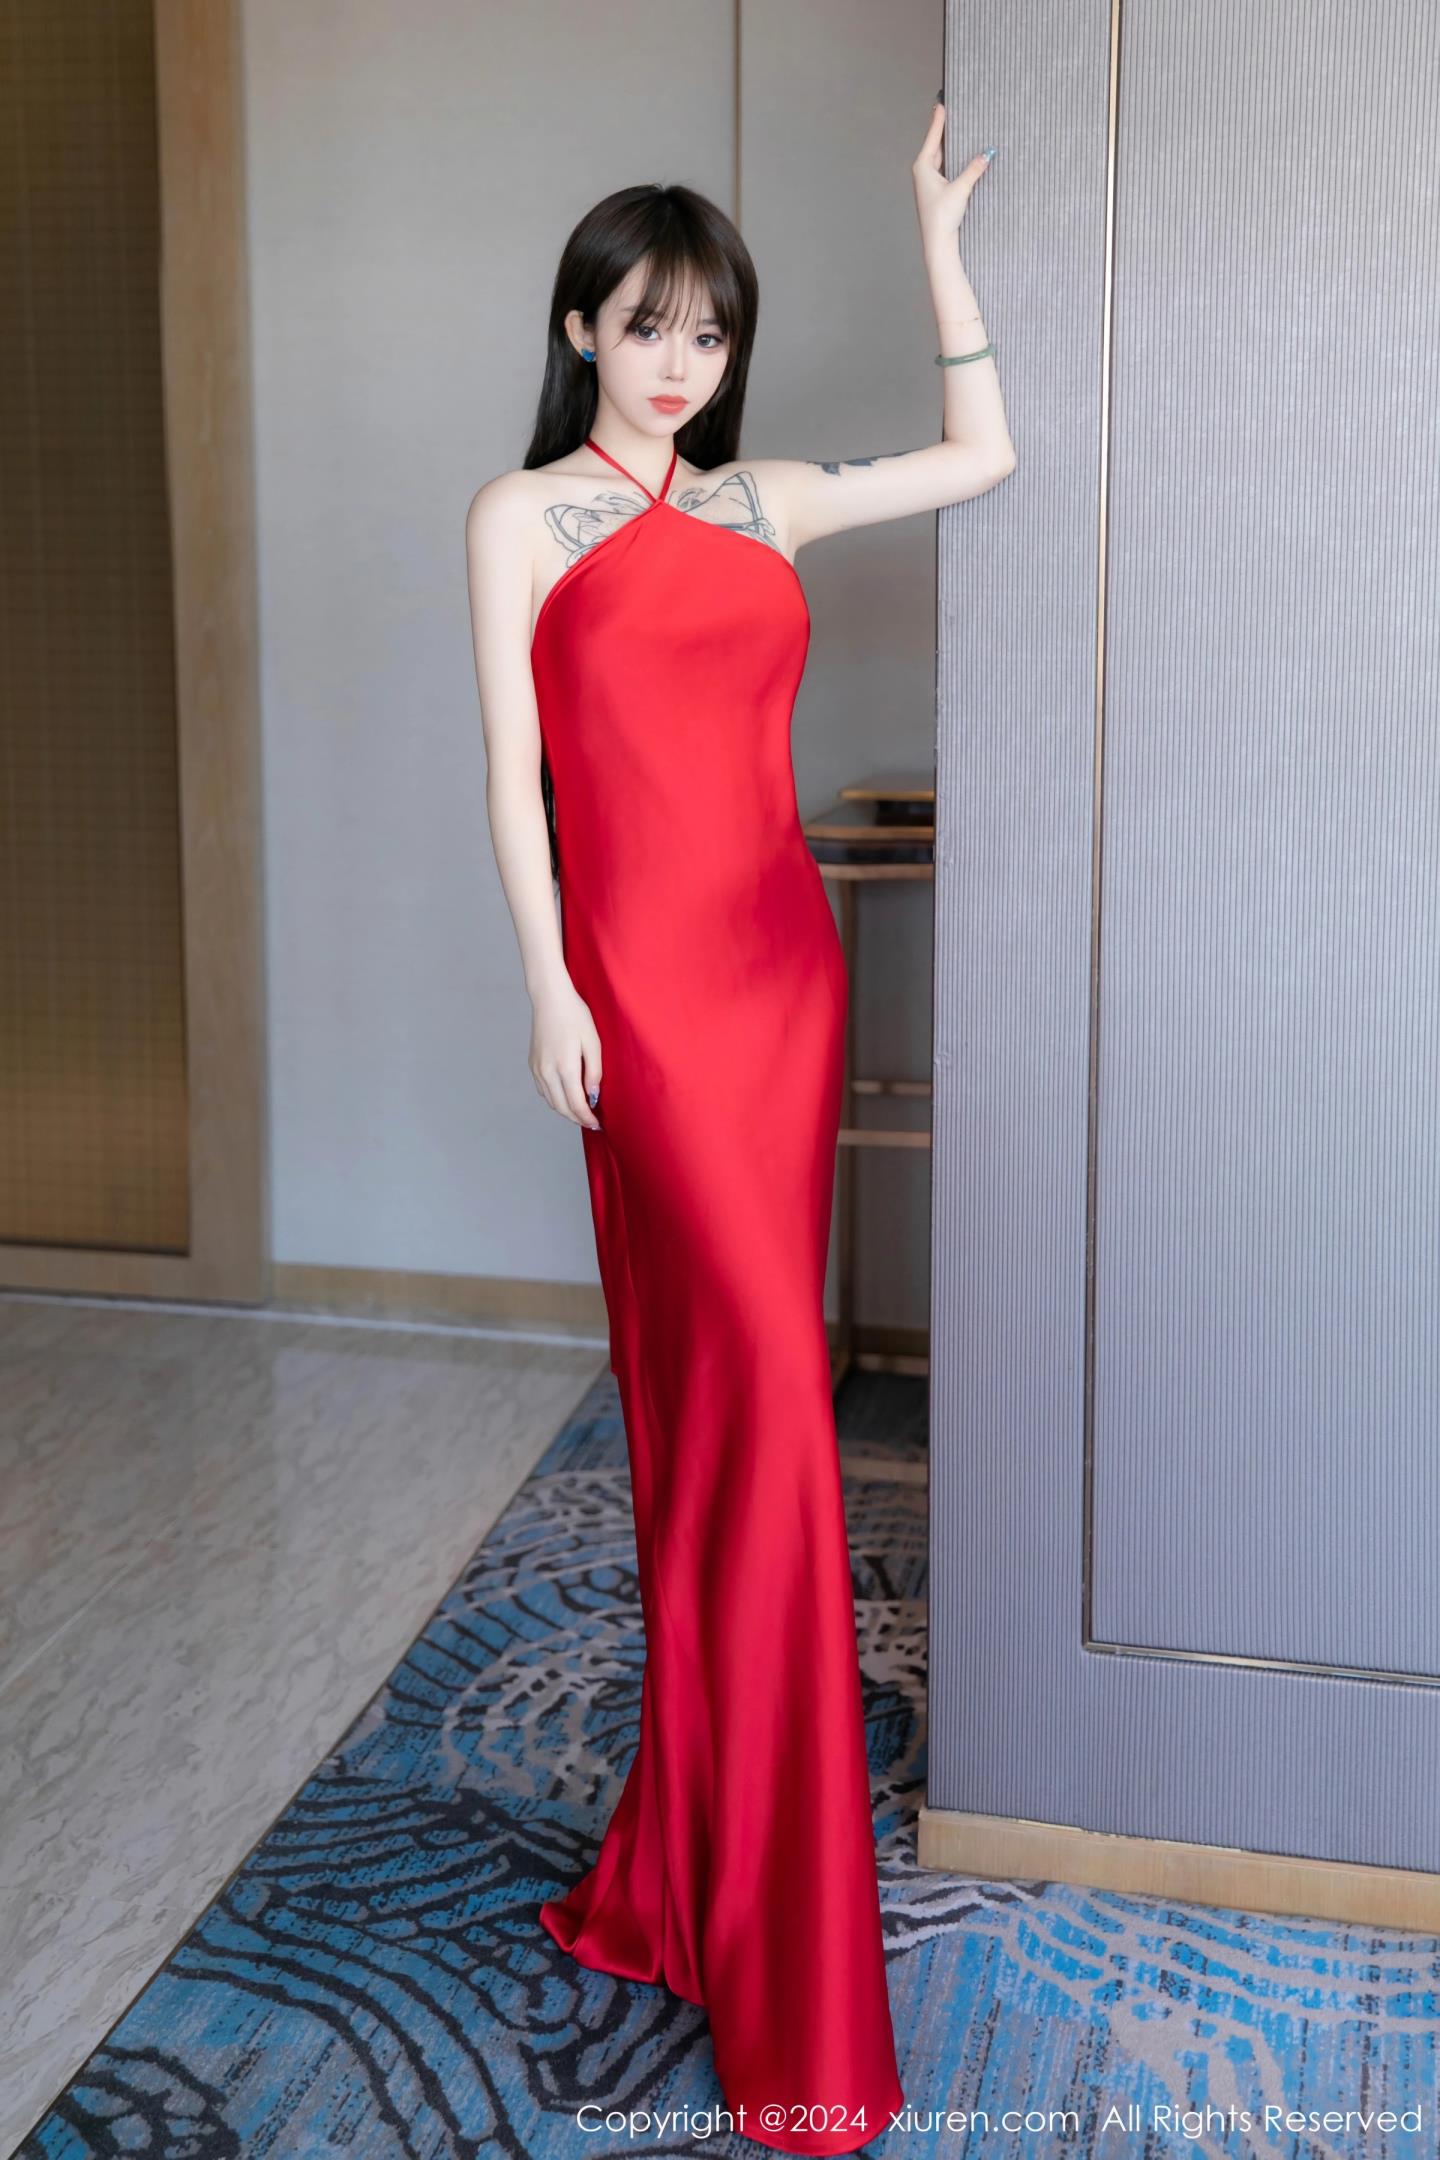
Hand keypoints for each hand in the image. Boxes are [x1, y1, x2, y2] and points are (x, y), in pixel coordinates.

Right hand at [529, 978, 602, 1130]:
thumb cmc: (575, 1016)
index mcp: (565, 1067)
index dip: (587, 1118)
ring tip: (580, 1112)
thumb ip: (594, 1072)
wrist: (550, 999)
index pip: (576, 1104)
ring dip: (565, 1111)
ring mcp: (537, 1069)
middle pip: (562, 1108)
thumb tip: (593, 1096)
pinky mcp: (533, 1064)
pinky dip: (554, 1099)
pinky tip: (565, 1097)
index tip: (597, 1124)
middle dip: (577, 1118)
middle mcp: (547, 1072)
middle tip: (591, 1122)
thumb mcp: (593, 1042)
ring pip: (551, 1101)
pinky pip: (543, 1090)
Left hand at [912, 97, 991, 253]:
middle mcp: (923, 172)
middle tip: (952, 111)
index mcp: (923, 166)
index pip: (933, 137)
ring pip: (941, 157)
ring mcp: (929, 182)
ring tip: (959, 129)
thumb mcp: (960, 189)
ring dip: (950, 146)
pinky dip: (953, 160)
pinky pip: (945, 169)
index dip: (938, 119)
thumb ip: (974, 169)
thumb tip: (987, 154)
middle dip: (945, 130)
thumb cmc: (943, 217)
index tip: (940, 102)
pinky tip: (961, 155)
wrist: (938, 243)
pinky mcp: (936, 192)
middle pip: (936, 145)